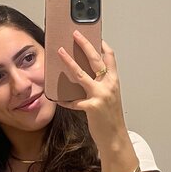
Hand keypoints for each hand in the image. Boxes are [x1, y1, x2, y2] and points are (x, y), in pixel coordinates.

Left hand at [57, 32, 126, 147]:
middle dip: (84, 44)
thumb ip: (101, 84)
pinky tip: (56, 98)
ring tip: (60, 52)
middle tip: (75, 34)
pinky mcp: (91, 107)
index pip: (110, 57)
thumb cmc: (111, 117)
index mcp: (114, 81)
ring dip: (69, 62)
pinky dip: (63, 99)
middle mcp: (108, 85)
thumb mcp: (110, 96)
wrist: (115, 137)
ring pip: (81, 74)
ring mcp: (100, 95)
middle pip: (95, 59)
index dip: (102, 44)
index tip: (94, 36)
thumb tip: (85, 73)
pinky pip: (72, 100)